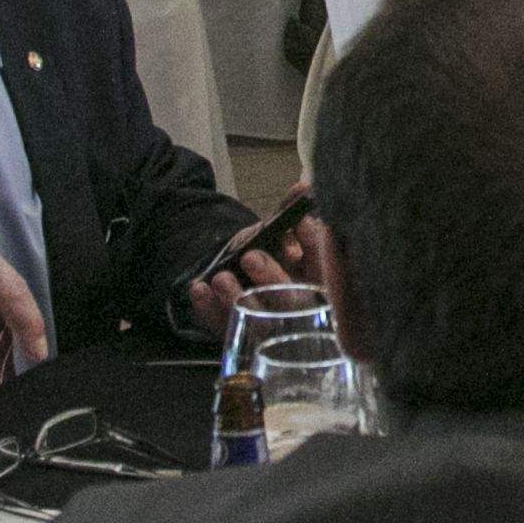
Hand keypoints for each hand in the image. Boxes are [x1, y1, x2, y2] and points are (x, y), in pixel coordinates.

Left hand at [183, 216, 330, 337]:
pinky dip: (209, 309)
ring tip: (220, 278)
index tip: (301, 223)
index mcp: (317, 282)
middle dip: (272, 276)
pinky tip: (199, 290)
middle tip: (251, 256)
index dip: (314, 245)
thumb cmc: (267, 254)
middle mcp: (299, 309)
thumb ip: (289, 211)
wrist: (238, 278)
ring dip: (238, 299)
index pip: (324, 266)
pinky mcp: (241, 336)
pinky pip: (225, 328)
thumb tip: (302, 187)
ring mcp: (270, 327)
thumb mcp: (279, 232)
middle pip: (293, 300)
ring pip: (260, 322)